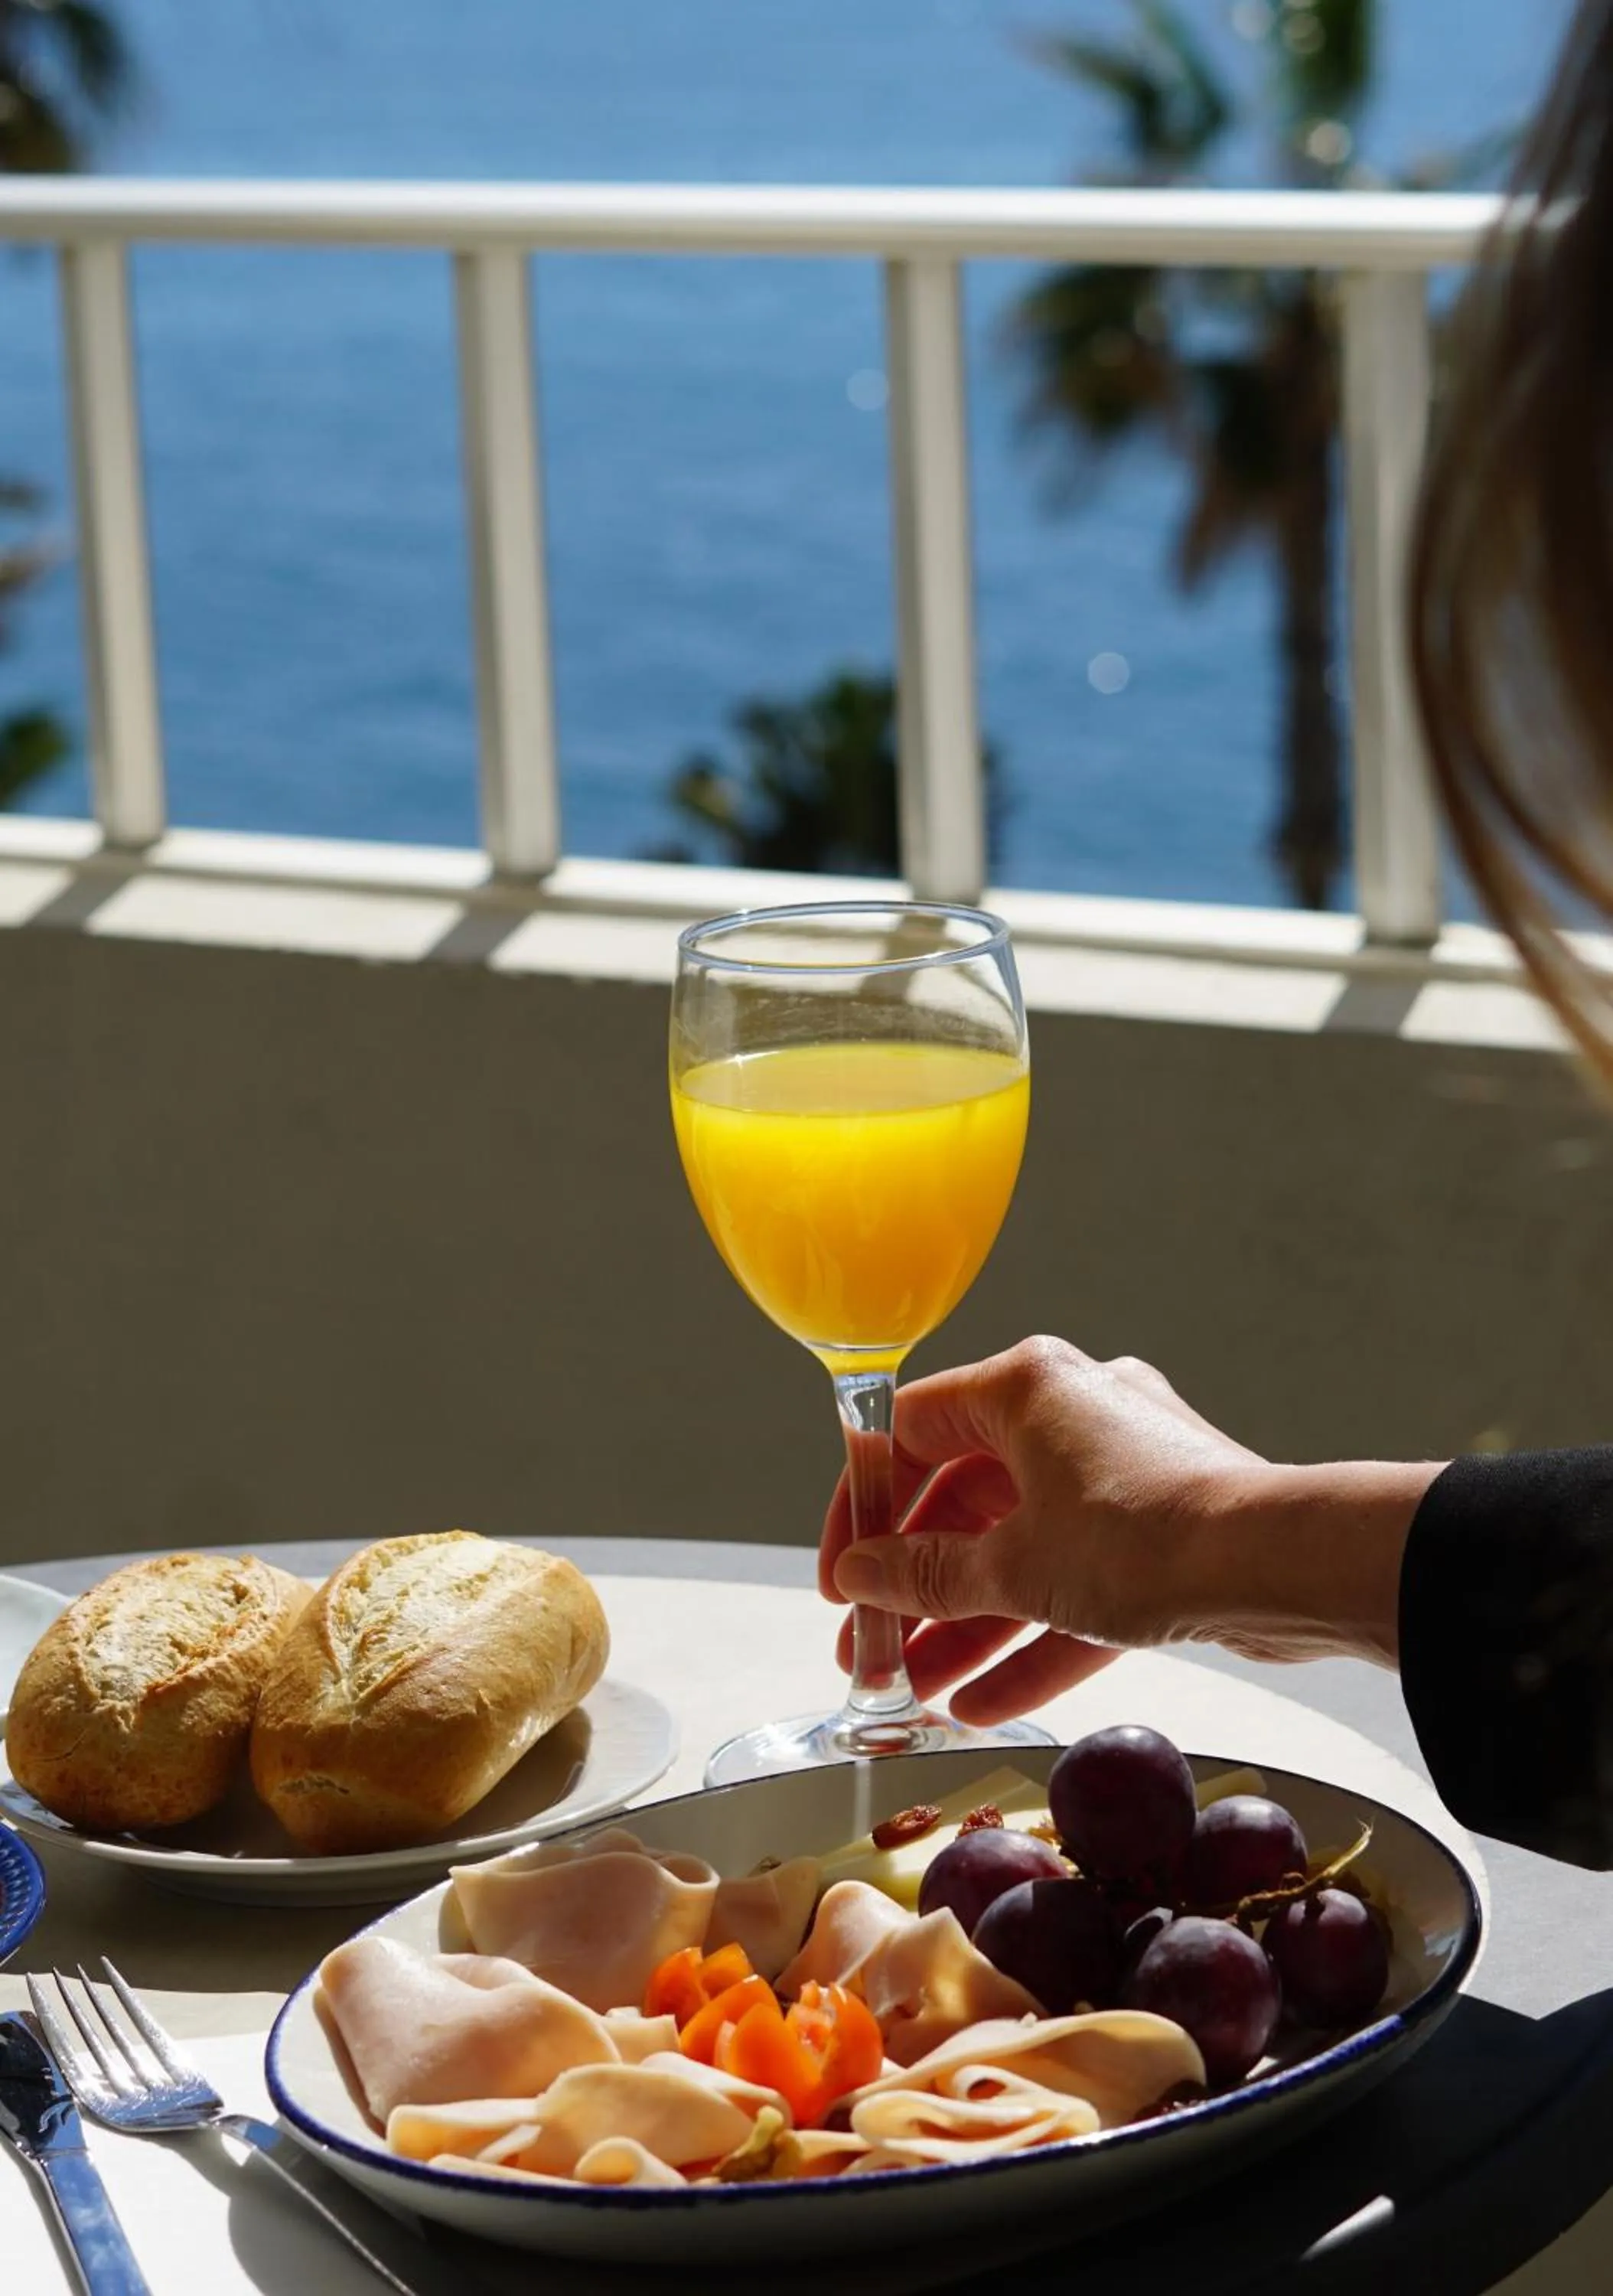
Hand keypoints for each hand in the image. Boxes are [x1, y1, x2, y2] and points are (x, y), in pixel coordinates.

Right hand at [821, 1336, 1432, 1724]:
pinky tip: (981, 1705)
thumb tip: (860, 1579)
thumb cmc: (1145, 1537)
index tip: (843, 1576)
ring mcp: (1119, 1475)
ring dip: (966, 1625)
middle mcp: (1070, 1415)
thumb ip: (924, 1576)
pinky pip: (1074, 1584)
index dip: (865, 1509)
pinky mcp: (1158, 1533)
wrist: (1280, 1567)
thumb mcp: (1011, 1567)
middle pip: (963, 1502)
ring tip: (915, 1695)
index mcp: (1024, 1389)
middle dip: (913, 1587)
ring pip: (1018, 1551)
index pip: (909, 1433)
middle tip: (871, 1650)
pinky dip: (1031, 1638)